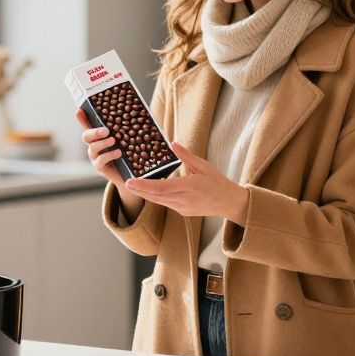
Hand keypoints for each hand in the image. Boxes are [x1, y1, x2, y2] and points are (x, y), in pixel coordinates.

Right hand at [75, 108, 126, 188]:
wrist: (128, 172)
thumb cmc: (126, 151)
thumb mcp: (125, 138)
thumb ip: (124, 129)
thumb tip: (135, 113)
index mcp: (98, 136)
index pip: (87, 124)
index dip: (82, 118)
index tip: (79, 110)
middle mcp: (93, 145)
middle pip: (86, 136)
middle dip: (95, 132)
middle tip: (106, 131)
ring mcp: (95, 156)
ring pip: (93, 148)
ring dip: (103, 143)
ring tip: (113, 140)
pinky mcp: (99, 167)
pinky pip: (100, 160)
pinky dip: (109, 155)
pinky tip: (118, 152)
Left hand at [123, 141, 249, 225]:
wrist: (230, 203)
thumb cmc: (218, 182)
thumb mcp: (204, 165)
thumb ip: (186, 156)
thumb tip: (172, 143)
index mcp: (189, 186)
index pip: (161, 187)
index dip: (144, 185)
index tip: (130, 181)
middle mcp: (184, 200)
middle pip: (155, 197)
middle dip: (139, 190)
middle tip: (125, 183)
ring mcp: (183, 208)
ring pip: (159, 202)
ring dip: (145, 194)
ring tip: (132, 186)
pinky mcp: (183, 212)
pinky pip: (166, 204)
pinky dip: (155, 197)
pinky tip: (148, 191)